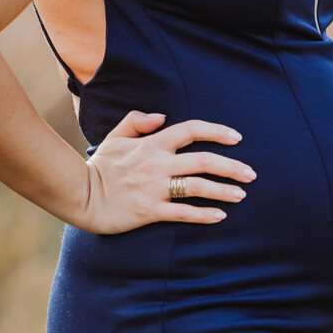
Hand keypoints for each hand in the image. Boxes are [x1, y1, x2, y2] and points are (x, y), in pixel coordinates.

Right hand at [77, 110, 254, 233]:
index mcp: (152, 143)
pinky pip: (184, 213)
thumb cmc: (100, 167)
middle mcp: (157, 164)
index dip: (217, 131)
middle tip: (250, 173)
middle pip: (204, 160)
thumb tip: (161, 117)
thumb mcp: (115, 137)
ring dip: (224, 190)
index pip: (191, 130)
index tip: (237, 137)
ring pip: (198, 187)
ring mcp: (155, 188)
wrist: (81, 196)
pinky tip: (220, 216)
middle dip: (232, 166)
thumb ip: (137, 121)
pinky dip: (204, 215)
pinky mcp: (150, 211)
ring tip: (241, 195)